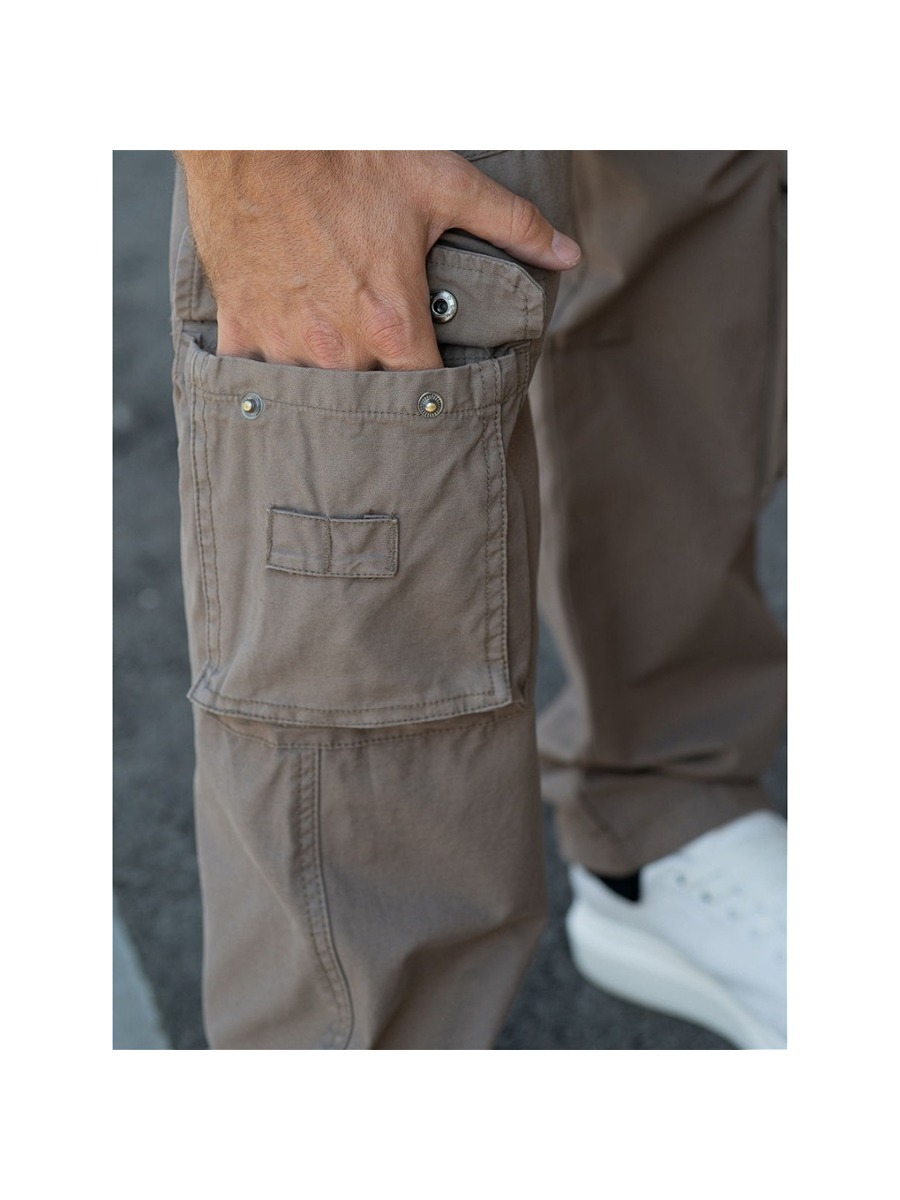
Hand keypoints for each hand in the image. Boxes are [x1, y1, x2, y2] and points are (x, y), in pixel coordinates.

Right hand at [177, 151, 580, 369]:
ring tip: (342, 371)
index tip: (443, 388)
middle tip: (393, 381)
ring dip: (330, 389)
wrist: (253, 128)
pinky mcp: (240, 328)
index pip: (429, 397)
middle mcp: (339, 349)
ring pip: (315, 398)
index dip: (441, 396)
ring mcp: (284, 343)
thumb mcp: (443, 184)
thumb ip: (512, 225)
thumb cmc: (350, 153)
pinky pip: (254, 378)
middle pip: (373, 405)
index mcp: (392, 325)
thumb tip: (568, 254)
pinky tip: (286, 361)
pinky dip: (270, 374)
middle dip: (386, 396)